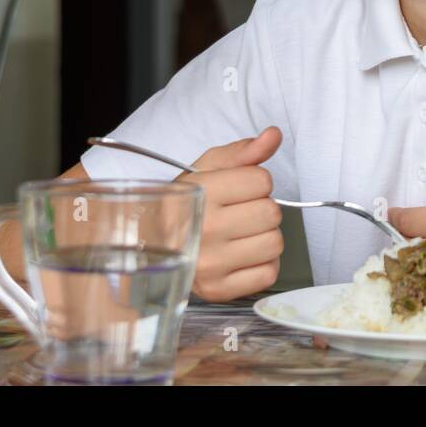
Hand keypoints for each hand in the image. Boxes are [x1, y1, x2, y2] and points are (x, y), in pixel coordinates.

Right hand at [179, 127, 284, 301]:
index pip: (262, 181)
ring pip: (274, 244)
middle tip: (240, 212)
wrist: (150, 243)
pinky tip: (241, 255)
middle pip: (271, 213)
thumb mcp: (207, 168)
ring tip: (241, 234)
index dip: (255, 182)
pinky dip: (262, 264)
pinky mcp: (219, 291)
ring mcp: (211, 264)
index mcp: (202, 193)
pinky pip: (268, 274)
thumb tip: (274, 135)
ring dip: (264, 237)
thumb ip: (243, 151)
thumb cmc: (185, 202)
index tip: (239, 189)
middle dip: (261, 208)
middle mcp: (205, 229)